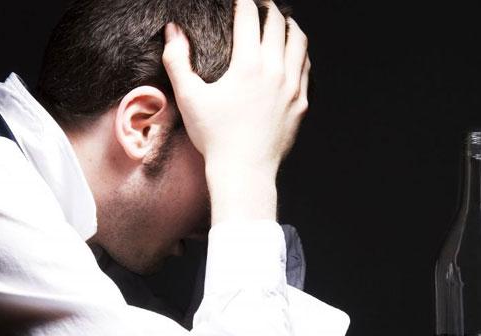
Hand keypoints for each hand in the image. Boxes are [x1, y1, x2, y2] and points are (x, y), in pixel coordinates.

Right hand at [162, 0, 310, 221]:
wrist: (244, 173)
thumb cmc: (214, 138)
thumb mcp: (189, 98)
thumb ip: (177, 60)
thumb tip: (173, 30)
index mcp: (247, 64)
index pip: (249, 16)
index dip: (243, 1)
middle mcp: (275, 70)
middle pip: (278, 23)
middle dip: (267, 8)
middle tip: (259, 4)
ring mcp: (293, 86)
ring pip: (298, 41)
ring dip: (289, 25)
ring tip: (281, 21)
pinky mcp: (301, 103)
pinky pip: (306, 67)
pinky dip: (299, 52)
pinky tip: (292, 53)